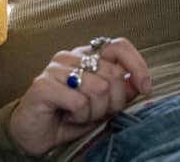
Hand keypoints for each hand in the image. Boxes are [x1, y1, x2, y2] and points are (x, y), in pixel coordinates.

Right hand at [8, 37, 151, 156]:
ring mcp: (55, 69)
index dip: (137, 65)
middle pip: (113, 73)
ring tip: (80, 115)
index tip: (145, 87)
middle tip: (97, 112)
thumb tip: (141, 83)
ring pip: (99, 88)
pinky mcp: (43, 85)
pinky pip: (79, 102)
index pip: (118, 46)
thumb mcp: (102, 105)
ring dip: (95, 112)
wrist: (34, 134)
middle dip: (113, 102)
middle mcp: (70, 56)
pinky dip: (80, 116)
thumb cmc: (68, 116)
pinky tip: (68, 117)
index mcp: (85, 56)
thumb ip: (120, 91)